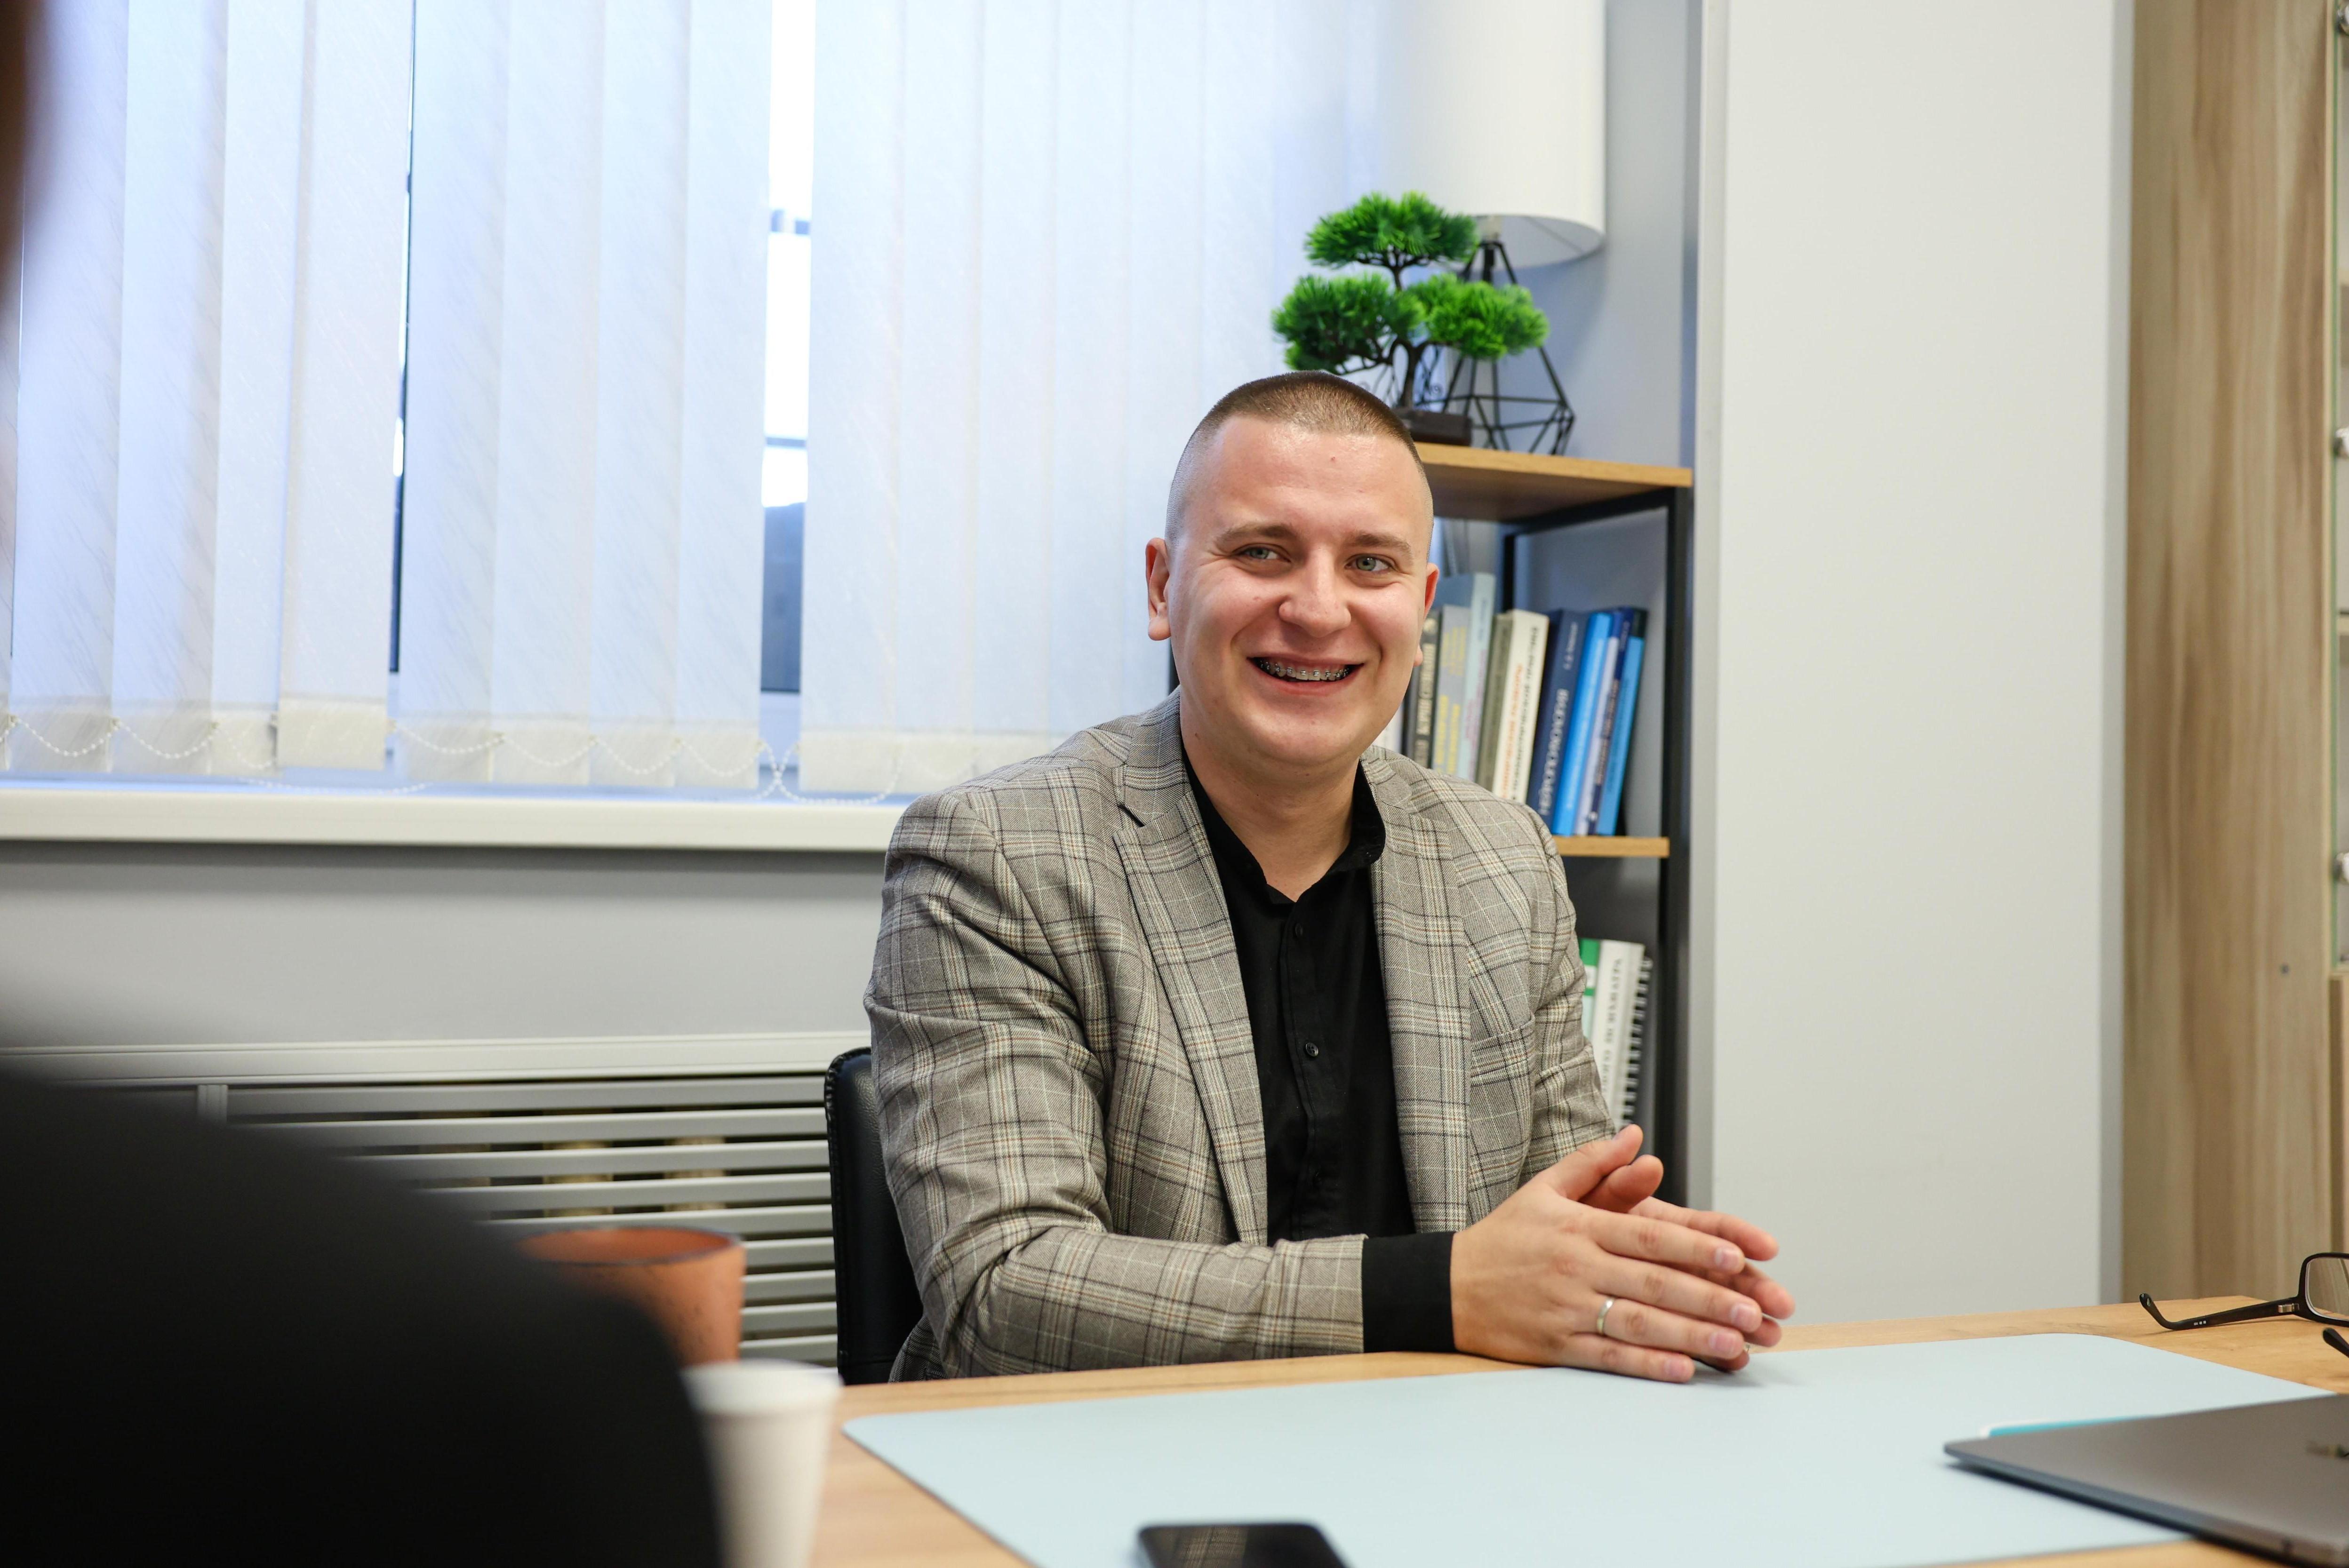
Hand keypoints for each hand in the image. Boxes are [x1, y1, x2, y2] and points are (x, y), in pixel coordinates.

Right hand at [1449, 1126, 1792, 1380]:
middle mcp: (1576, 1268)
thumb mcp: (1544, 1189)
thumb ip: (1594, 1163)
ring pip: (1638, 1323)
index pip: (1647, 1235)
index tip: (1738, 1256)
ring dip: (1690, 1336)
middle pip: (1652, 1282)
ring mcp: (1566, 1309)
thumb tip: (1636, 1136)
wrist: (1448, 1286)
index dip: (1695, 1246)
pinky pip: (1608, 1356)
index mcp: (1579, 1228)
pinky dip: (1648, 1364)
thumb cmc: (1504, 1237)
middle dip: (1708, 1297)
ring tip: (1735, 1344)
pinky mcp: (1556, 1345)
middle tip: (1753, 1309)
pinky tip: (1685, 1369)